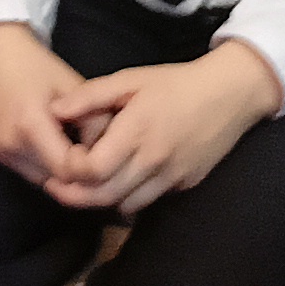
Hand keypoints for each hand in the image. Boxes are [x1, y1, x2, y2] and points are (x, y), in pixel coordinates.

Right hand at [0, 22, 92, 186]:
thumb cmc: (35, 65)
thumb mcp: (73, 86)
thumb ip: (94, 122)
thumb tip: (109, 154)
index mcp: (29, 125)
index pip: (67, 171)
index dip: (89, 167)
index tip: (101, 150)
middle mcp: (10, 145)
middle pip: (56, 181)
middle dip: (77, 171)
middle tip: (90, 148)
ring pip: (42, 180)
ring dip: (60, 170)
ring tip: (71, 143)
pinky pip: (28, 171)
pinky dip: (44, 164)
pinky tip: (52, 141)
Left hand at [42, 41, 281, 213]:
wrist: (230, 95)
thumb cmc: (176, 83)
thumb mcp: (130, 79)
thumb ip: (90, 97)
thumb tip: (54, 110)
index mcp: (136, 131)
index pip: (92, 170)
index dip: (70, 171)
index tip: (60, 161)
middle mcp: (153, 160)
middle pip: (103, 196)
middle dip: (74, 196)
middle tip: (56, 186)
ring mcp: (171, 176)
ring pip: (125, 206)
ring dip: (101, 201)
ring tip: (87, 185)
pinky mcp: (185, 185)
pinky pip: (148, 201)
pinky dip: (127, 198)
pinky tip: (119, 182)